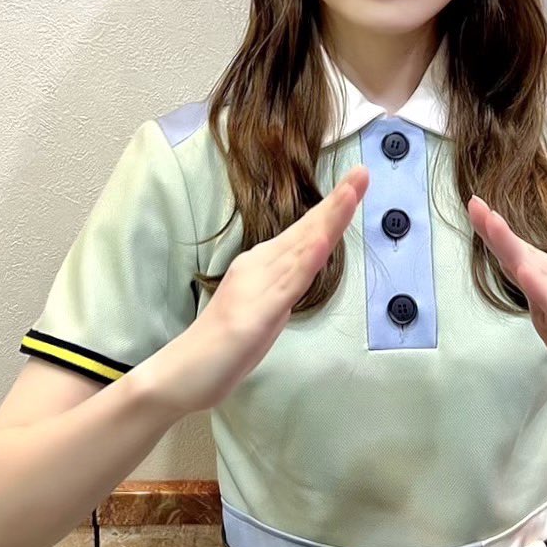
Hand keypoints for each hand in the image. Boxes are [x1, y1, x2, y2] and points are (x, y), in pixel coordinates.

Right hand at [153, 165, 369, 414]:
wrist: (184, 373)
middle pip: (307, 230)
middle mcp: (260, 265)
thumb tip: (301, 277)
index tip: (356, 184)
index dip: (332, 208)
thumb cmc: (222, 347)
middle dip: (338, 201)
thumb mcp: (263, 311)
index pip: (304, 233)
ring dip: (328, 219)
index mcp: (262, 264)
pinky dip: (308, 259)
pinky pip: (288, 283)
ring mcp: (259, 285)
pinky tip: (323, 239)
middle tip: (363, 173)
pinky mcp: (257, 312)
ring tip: (351, 192)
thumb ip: (282, 291)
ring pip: (302, 248)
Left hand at [466, 195, 546, 415]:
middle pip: (527, 257)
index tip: (474, 206)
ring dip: (516, 251)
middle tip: (475, 204)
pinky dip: (545, 292)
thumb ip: (538, 300)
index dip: (496, 234)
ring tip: (492, 224)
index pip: (521, 258)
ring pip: (543, 276)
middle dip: (498, 232)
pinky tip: (527, 275)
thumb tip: (520, 274)